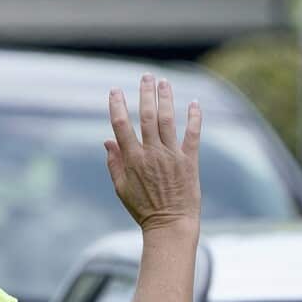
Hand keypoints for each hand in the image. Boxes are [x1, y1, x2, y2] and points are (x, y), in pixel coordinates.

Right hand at [104, 74, 201, 230]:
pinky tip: (194, 103)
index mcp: (132, 160)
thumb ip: (114, 163)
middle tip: (146, 76)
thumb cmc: (144, 209)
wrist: (170, 225)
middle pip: (146, 116)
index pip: (121, 126)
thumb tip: (107, 141)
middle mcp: (151, 154)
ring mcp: (171, 156)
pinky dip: (194, 117)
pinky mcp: (189, 160)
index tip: (114, 90)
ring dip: (165, 98)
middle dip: (145, 94)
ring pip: (167, 120)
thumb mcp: (121, 188)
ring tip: (164, 82)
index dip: (116, 106)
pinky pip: (193, 134)